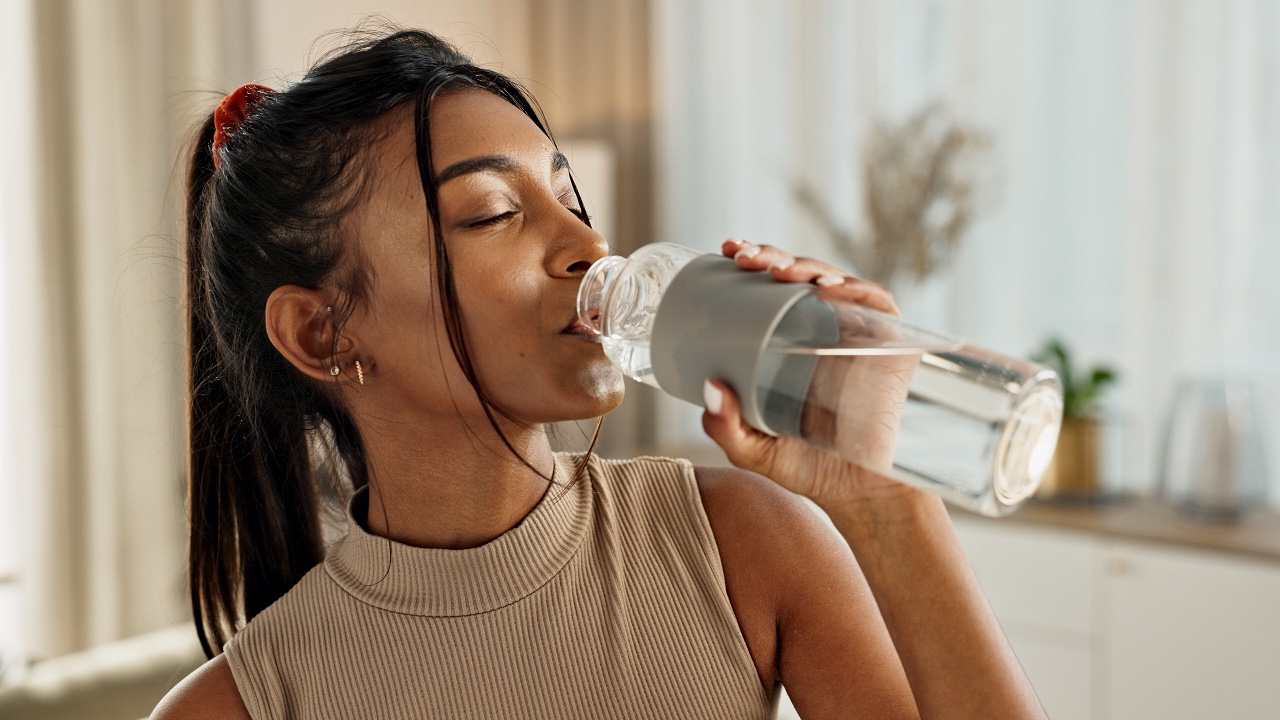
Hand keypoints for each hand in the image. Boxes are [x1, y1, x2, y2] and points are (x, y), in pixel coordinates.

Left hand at [701, 240, 923, 508]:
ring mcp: (859, 335)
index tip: (723, 252)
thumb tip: (709, 386)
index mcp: (790, 342)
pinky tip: (827, 287)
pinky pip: (877, 304)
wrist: (863, 496)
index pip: (770, 290)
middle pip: (799, 276)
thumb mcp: (752, 450)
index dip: (752, 262)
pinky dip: (855, 289)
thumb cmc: (809, 469)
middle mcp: (825, 330)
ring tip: (775, 269)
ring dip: (805, 265)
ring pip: (835, 281)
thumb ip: (725, 427)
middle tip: (740, 256)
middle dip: (770, 255)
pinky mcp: (892, 345)